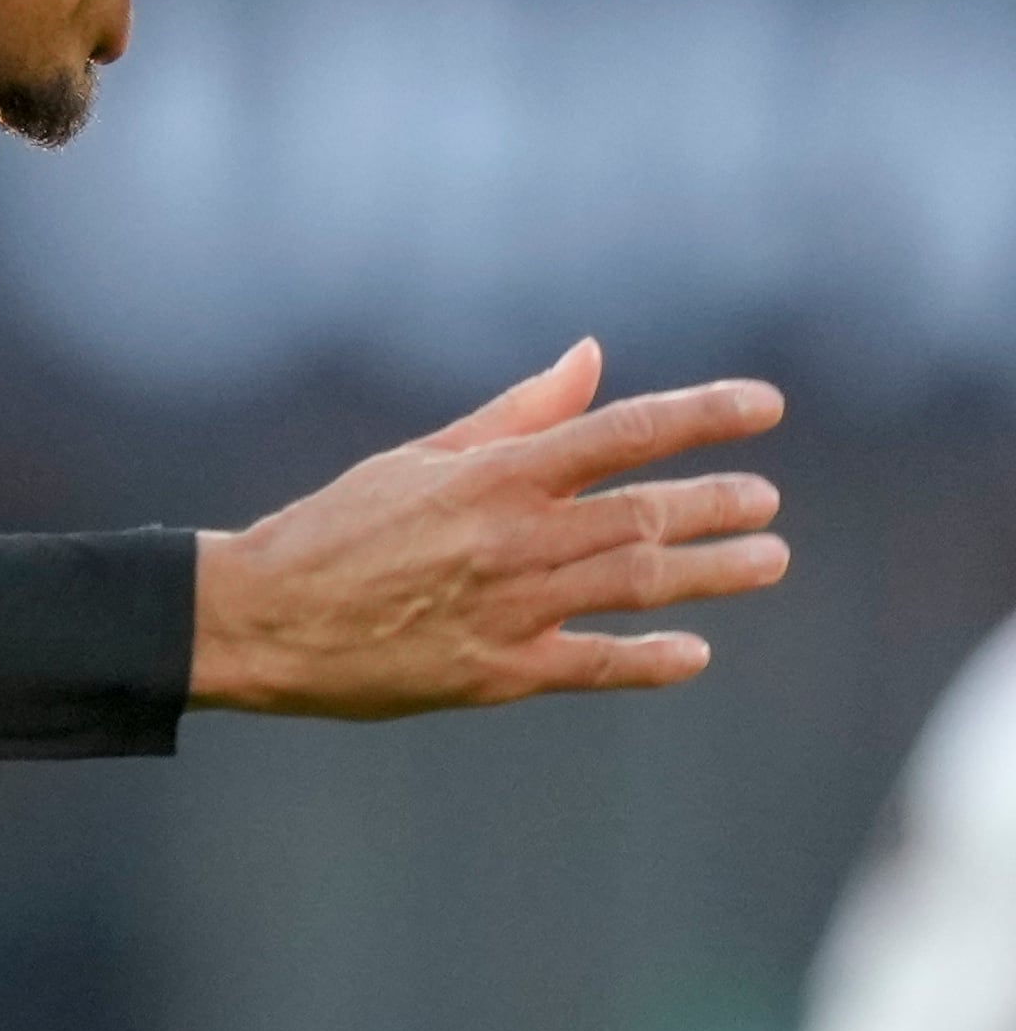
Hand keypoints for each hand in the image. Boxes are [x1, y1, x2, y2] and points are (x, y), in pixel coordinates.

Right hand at [191, 339, 786, 717]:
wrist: (263, 617)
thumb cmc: (337, 526)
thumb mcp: (421, 457)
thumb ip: (517, 414)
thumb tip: (591, 358)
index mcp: (492, 476)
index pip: (621, 433)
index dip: (701, 416)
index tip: (765, 406)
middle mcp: (513, 538)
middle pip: (644, 514)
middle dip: (718, 503)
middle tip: (767, 500)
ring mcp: (511, 608)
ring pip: (638, 585)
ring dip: (713, 572)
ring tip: (768, 560)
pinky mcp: (498, 672)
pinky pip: (595, 664)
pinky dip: (650, 660)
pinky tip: (693, 654)